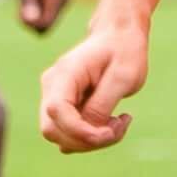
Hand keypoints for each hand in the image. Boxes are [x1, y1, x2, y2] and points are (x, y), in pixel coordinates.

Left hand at [6, 0, 73, 32]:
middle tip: (19, 9)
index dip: (29, 24)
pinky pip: (47, 16)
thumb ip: (28, 1)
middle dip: (31, 22)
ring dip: (33, 18)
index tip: (18, 13)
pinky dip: (36, 14)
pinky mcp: (59, 0)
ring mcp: (63, 0)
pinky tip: (29, 1)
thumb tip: (29, 20)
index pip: (45, 24)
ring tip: (24, 2)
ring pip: (47, 23)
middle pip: (47, 27)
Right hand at [39, 15, 150, 152]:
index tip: (110, 132)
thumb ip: (102, 104)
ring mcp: (54, 96)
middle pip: (53, 130)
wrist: (119, 35)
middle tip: (119, 127)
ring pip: (61, 136)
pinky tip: (112, 122)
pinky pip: (70, 132)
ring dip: (92, 140)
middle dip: (87, 140)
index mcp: (65, 74)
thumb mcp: (123, 77)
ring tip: (119, 122)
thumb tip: (89, 131)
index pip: (56, 111)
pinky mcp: (64, 106)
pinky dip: (91, 136)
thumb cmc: (124, 51)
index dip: (80, 131)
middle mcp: (52, 86)